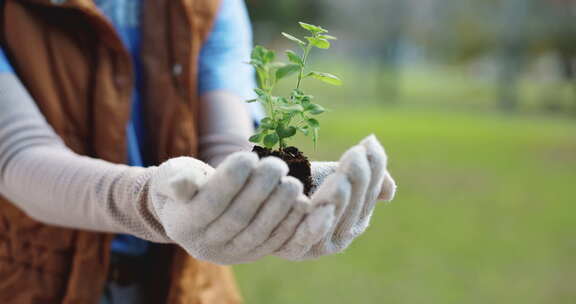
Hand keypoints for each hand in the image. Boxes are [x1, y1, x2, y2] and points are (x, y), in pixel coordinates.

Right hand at [149, 153, 334, 264]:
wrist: (193, 209)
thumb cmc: (185, 182)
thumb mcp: (171, 175)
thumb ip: (174, 179)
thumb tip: (180, 184)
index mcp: (183, 225)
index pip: (209, 204)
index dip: (230, 181)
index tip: (249, 157)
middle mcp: (206, 246)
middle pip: (237, 219)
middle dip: (260, 191)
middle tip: (277, 165)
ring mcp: (231, 254)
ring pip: (258, 233)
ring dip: (280, 208)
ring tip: (292, 183)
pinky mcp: (253, 254)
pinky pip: (274, 242)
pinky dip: (291, 224)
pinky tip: (303, 204)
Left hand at [274, 135, 395, 259]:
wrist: (262, 194)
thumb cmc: (303, 182)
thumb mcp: (335, 175)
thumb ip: (364, 177)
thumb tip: (388, 189)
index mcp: (356, 218)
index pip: (370, 193)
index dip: (373, 169)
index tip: (367, 144)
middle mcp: (341, 236)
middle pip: (354, 206)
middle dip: (357, 180)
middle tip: (354, 154)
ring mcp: (317, 245)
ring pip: (332, 219)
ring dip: (339, 197)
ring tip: (340, 176)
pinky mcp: (292, 249)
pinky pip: (305, 236)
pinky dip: (314, 222)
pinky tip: (317, 204)